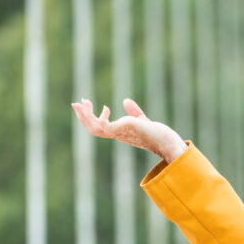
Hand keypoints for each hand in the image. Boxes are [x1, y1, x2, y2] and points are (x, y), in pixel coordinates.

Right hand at [71, 98, 186, 162]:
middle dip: (82, 116)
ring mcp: (118, 133)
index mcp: (120, 132)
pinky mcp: (121, 130)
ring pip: (93, 128)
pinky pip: (102, 126)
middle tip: (77, 103)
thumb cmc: (157, 134)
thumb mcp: (141, 120)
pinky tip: (105, 107)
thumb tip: (126, 101)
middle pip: (92, 128)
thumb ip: (134, 112)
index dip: (93, 117)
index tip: (94, 104)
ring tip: (81, 103)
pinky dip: (97, 117)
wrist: (167, 142)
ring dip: (84, 116)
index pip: (100, 127)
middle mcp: (117, 134)